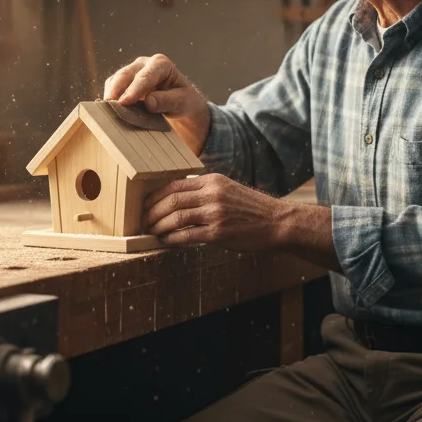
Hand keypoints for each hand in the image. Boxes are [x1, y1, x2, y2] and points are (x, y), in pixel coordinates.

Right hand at [103, 53, 210, 153]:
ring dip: (111, 95)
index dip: (134, 89)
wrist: (179, 102)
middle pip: (125, 75)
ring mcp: (132, 71)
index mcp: (161, 64)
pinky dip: (110, 98)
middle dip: (116, 90)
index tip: (124, 102)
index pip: (145, 76)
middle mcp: (144, 64)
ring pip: (116, 80)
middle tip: (110, 107)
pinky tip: (110, 110)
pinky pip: (112, 87)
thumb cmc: (183, 100)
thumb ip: (167, 101)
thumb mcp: (182, 102)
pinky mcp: (124, 82)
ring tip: (108, 111)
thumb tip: (148, 102)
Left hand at [143, 174, 288, 251]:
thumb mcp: (228, 188)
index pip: (174, 184)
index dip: (155, 196)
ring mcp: (215, 214)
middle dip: (152, 212)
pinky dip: (172, 239)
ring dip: (159, 226)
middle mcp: (212, 194)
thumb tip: (176, 197)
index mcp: (212, 181)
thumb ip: (204, 190)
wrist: (277, 222)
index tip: (146, 205)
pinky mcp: (219, 233)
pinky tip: (167, 241)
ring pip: (176, 217)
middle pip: (171, 200)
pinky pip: (187, 236)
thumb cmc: (251, 208)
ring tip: (153, 232)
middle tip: (144, 221)